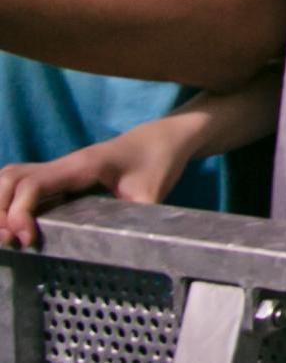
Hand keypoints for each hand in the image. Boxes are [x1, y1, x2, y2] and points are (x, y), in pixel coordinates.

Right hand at [0, 122, 194, 247]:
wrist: (166, 137)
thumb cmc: (159, 160)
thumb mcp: (153, 192)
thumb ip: (136, 218)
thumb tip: (127, 251)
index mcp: (82, 165)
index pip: (33, 183)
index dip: (19, 212)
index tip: (26, 240)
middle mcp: (64, 164)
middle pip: (10, 179)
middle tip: (9, 242)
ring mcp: (60, 169)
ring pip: (11, 178)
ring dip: (0, 205)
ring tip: (7, 236)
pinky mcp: (60, 177)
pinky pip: (23, 184)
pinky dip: (8, 201)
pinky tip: (13, 225)